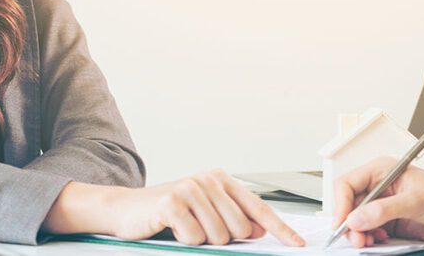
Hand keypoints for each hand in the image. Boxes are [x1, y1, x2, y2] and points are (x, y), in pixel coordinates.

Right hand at [44, 169, 304, 246]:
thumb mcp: (204, 214)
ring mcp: (191, 188)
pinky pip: (195, 237)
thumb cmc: (166, 213)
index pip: (258, 207)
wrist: (126, 210)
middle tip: (199, 231)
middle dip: (222, 239)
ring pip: (218, 236)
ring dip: (200, 241)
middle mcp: (208, 180)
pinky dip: (184, 240)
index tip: (297, 244)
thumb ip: (232, 218)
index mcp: (220, 180)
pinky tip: (172, 228)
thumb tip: (259, 229)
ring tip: (183, 228)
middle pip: (239, 228)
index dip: (280, 228)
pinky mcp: (173, 202)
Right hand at [333, 157, 423, 247]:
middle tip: (355, 237)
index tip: (342, 222)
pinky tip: (377, 240)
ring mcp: (385, 205)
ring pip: (357, 219)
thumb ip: (384, 210)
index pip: (348, 183)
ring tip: (366, 241)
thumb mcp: (417, 201)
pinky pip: (369, 230)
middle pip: (349, 203)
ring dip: (358, 232)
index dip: (341, 203)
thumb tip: (357, 218)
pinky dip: (369, 237)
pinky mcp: (391, 221)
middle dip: (348, 221)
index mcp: (383, 170)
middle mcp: (381, 186)